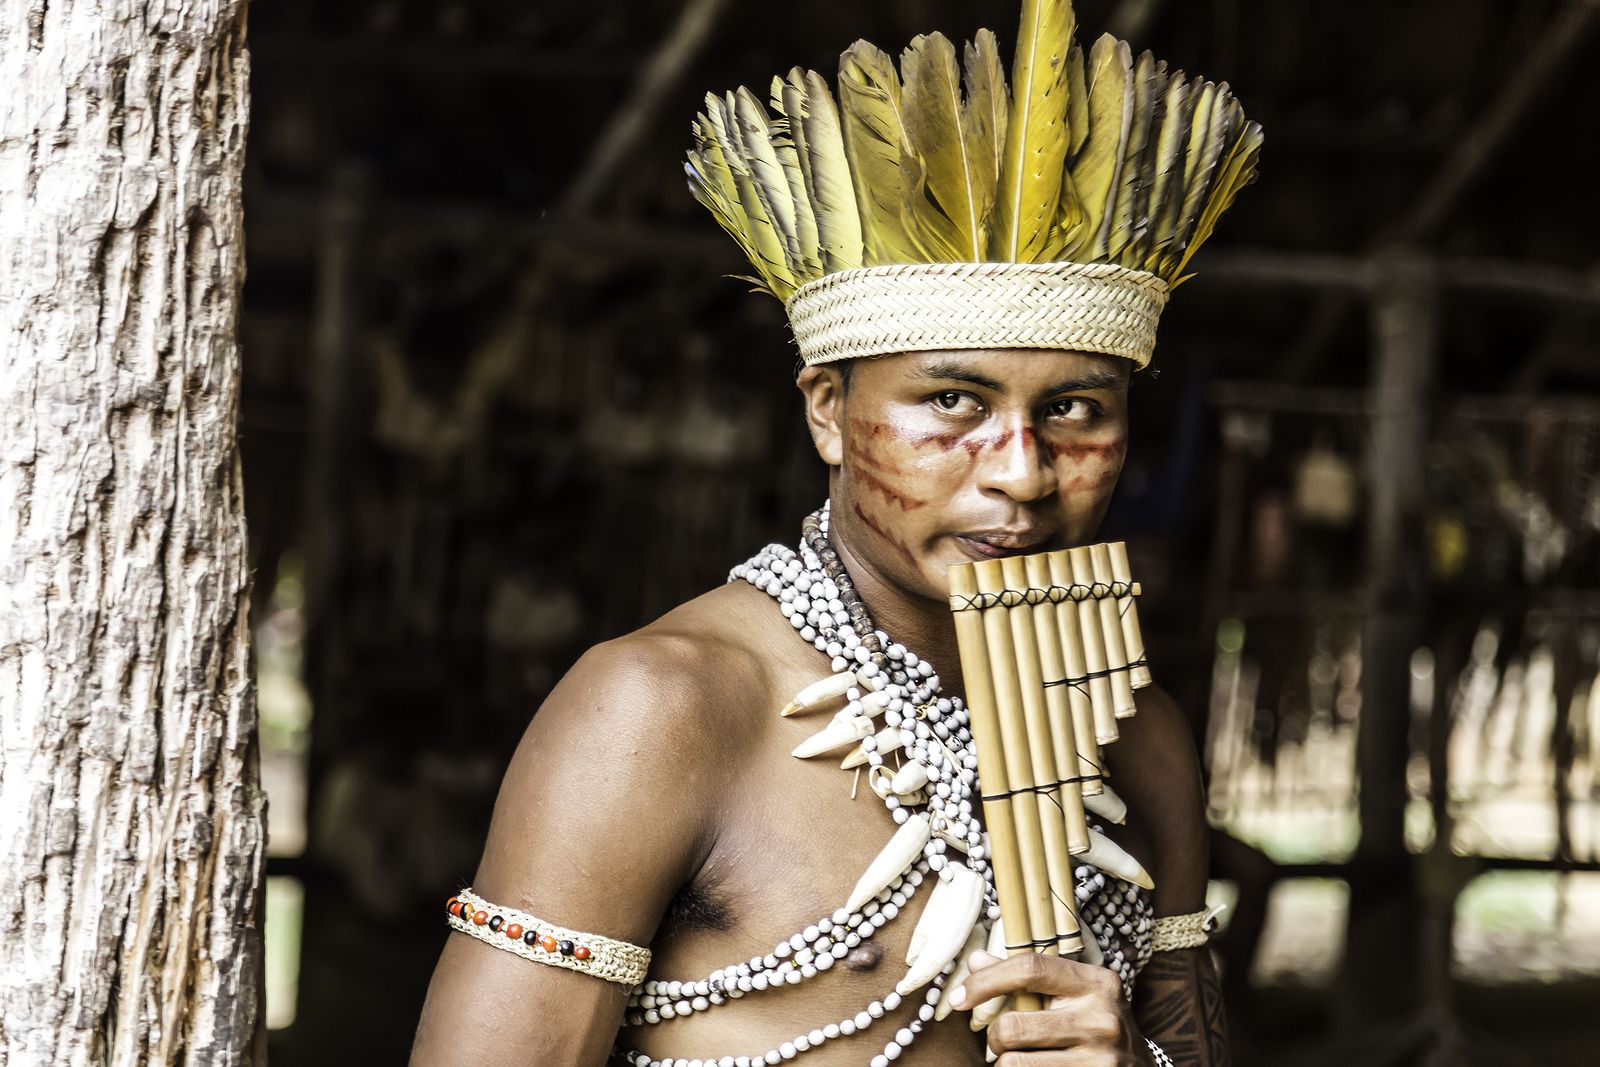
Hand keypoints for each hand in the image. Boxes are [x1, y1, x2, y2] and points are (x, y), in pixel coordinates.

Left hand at [948, 951, 1153, 1065]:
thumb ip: (1026, 978)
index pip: (1030, 968)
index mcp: (1097, 982)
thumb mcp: (1073, 995)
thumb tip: (975, 962)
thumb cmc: (1096, 1026)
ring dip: (1005, 1064)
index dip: (985, 982)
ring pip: (1013, 1064)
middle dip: (995, 1037)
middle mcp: (1102, 1019)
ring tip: (1022, 1059)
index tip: (958, 998)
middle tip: (1002, 1041)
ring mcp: (1100, 1059)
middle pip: (1012, 1027)